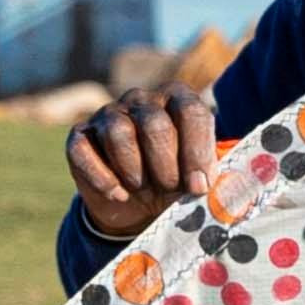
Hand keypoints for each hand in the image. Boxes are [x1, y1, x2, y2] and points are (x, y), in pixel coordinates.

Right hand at [66, 89, 221, 241]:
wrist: (137, 205)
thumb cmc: (177, 184)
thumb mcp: (199, 179)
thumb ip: (214, 178)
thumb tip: (224, 191)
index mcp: (178, 99)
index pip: (191, 111)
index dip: (196, 152)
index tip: (199, 188)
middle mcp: (142, 100)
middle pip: (154, 124)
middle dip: (165, 166)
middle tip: (170, 190)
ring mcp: (108, 114)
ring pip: (118, 132)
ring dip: (134, 171)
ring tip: (144, 191)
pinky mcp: (80, 136)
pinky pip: (83, 150)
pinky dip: (103, 178)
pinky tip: (120, 195)